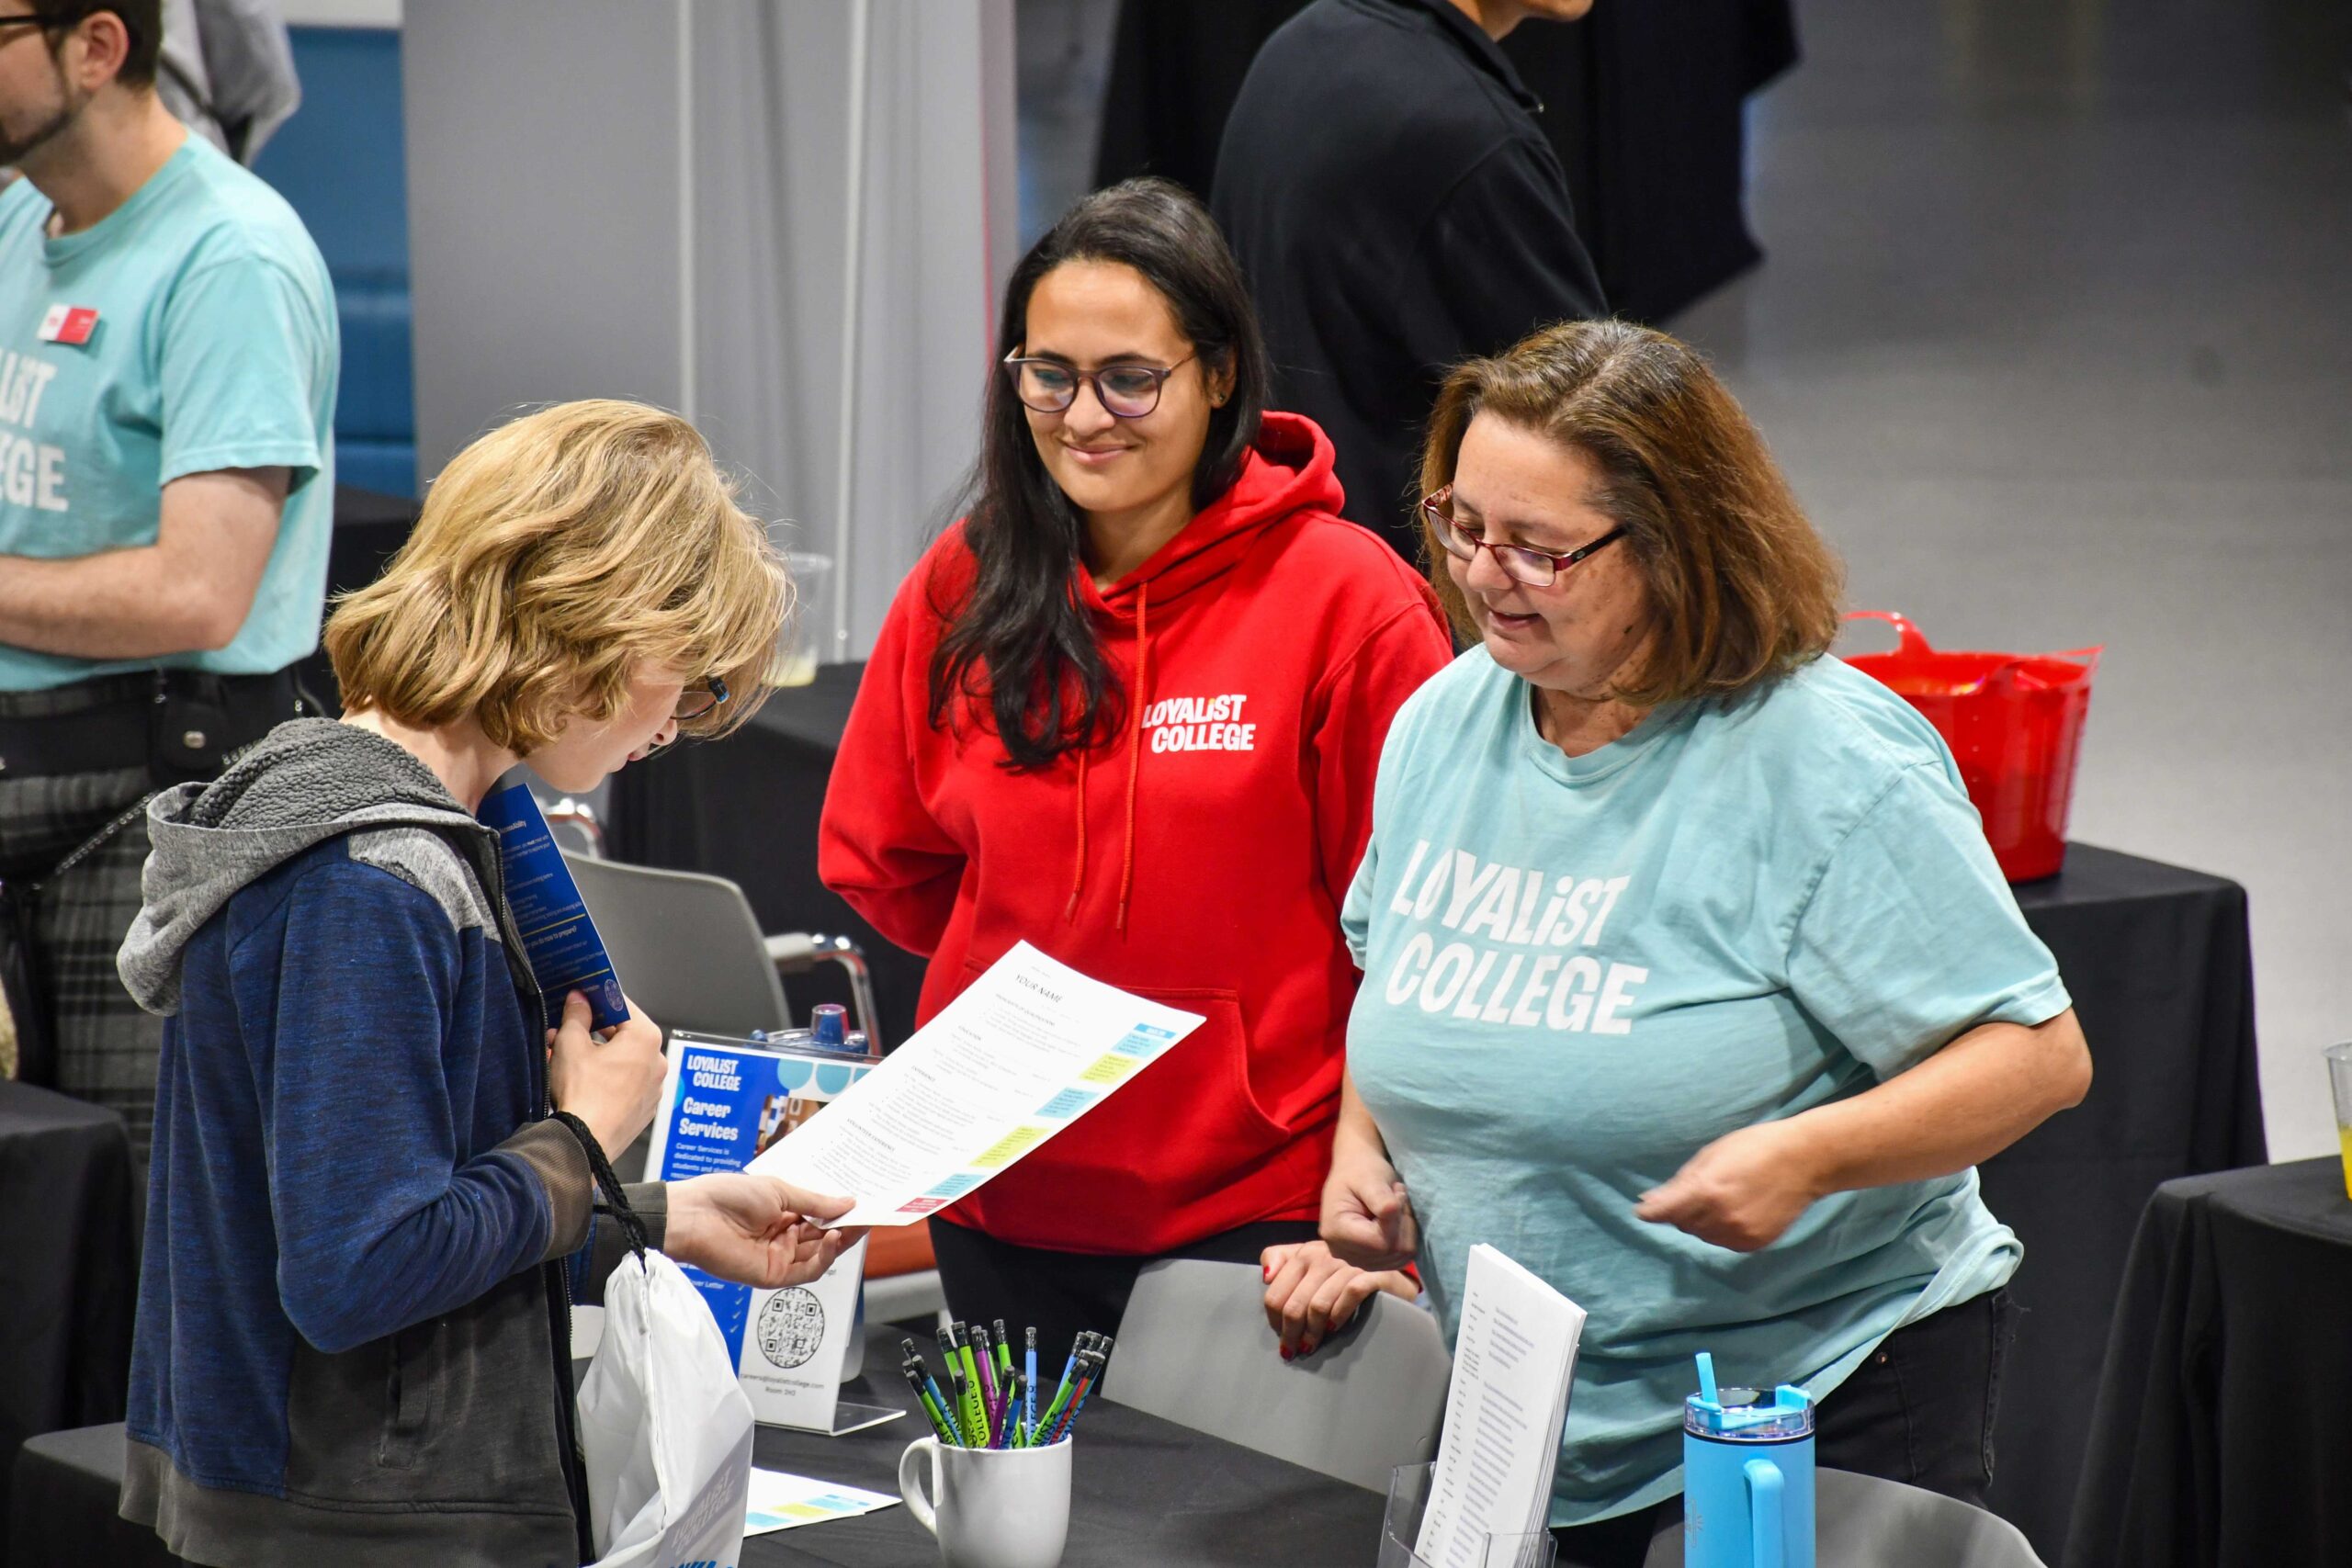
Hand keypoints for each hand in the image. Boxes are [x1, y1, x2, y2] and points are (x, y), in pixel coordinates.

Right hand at [546, 991, 665, 1155]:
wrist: (584, 1144)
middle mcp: (657, 1062)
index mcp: (646, 1039)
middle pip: (623, 1033)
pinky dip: (606, 1076)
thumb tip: (579, 1000)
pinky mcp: (644, 1108)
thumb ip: (576, 1016)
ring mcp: (653, 1087)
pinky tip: (580, 1078)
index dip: (598, 998)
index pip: (622, 1005)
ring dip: (596, 1053)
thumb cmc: (582, 1094)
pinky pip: (625, 1082)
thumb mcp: (570, 1044)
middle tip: (567, 1027)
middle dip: (592, 1029)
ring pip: (622, 1059)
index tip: (583, 995)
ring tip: (565, 1054)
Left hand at [665, 1173, 864, 1287]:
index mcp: (783, 1213)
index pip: (821, 1216)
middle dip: (847, 1227)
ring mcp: (778, 1257)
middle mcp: (783, 1236)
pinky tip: (834, 1240)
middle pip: (824, 1237)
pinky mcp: (772, 1275)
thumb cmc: (728, 1196)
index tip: (864, 1204)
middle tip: (869, 1215)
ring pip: (820, 1255)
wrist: (694, 1217)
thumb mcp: (779, 1191)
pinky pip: (806, 1272)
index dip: (843, 1212)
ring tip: (856, 1225)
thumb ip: (815, 1203)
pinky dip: (825, 1258)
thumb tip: (848, 1203)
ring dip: (841, 1242)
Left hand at [1261, 1239, 1419, 1358]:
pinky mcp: (1372, 1276)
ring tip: (1311, 1346)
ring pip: (1318, 1305)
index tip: (1280, 1336)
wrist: (1386, 1273)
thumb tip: (1265, 1277)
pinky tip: (1334, 1329)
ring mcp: (1348, 1266)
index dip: (1274, 1319)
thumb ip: (1281, 1262)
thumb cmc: (1340, 1276)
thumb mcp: (1308, 1264)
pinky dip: (1339, 1315)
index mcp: (1304, 1254)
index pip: (1275, 1292)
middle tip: (1293, 1350)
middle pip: (1294, 1304)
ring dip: (1312, 1332)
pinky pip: (1349, 1296)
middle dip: (1291, 1332)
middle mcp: (1323, 1256)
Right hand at [1319, 1153, 1418, 1270]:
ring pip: (1398, 1258)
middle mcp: (1342, 1251)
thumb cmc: (1360, 1170)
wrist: (1354, 1172)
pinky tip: (1394, 1221)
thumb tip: (1392, 1211)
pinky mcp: (1368, 1261)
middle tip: (1397, 1197)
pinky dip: (1403, 1239)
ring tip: (1394, 1207)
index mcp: (1336, 1231)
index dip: (1396, 1221)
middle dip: (1402, 1224)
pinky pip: (1399, 1260)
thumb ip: (1379, 1196)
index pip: (1380, 1242)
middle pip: (1389, 1252)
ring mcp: (1355, 1260)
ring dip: (1405, 1231)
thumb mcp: (1370, 1177)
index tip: (1397, 1194)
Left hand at [1635, 1119, 1825, 1251]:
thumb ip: (1679, 1183)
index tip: (1643, 1211)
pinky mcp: (1754, 1244)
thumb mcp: (1711, 1155)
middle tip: (1700, 1190)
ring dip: (1702, 1221)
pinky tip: (1736, 1210)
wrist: (1804, 1161)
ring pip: (1702, 1235)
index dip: (1650, 1212)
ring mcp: (1739, 1234)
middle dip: (1682, 1211)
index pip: (1664, 1213)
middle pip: (1683, 1224)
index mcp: (1706, 1191)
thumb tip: (1648, 1203)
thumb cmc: (1754, 1147)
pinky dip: (1722, 1229)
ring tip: (1722, 1198)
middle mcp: (1720, 1218)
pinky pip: (1724, 1242)